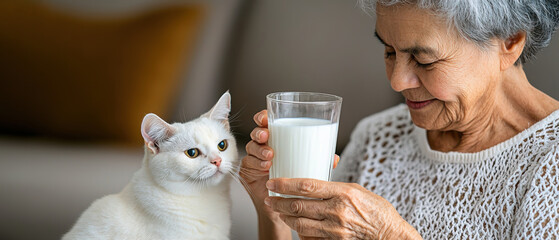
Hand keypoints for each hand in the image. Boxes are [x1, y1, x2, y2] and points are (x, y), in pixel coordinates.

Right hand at [240, 110, 339, 238]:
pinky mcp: (249, 172)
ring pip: (251, 147)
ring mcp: (255, 159)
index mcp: (278, 140)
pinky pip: (248, 163)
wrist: (285, 207)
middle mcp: (264, 147)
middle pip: (256, 133)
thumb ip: (320, 161)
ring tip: (270, 155)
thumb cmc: (296, 183)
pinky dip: (256, 163)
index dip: (263, 117)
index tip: (265, 117)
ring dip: (259, 149)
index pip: (267, 123)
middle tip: (266, 136)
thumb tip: (334, 158)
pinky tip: (265, 166)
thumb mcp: (310, 169)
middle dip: (259, 132)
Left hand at [265, 178, 421, 239]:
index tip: (272, 182)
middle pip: (299, 206)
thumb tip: (315, 181)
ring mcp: (335, 227)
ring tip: (277, 210)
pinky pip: (310, 235)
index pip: (307, 186)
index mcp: (342, 192)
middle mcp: (337, 210)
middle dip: (279, 202)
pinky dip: (298, 229)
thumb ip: (335, 186)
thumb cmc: (376, 209)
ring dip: (285, 216)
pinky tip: (293, 224)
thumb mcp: (356, 189)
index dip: (285, 184)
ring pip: (300, 222)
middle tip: (269, 197)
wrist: (389, 233)